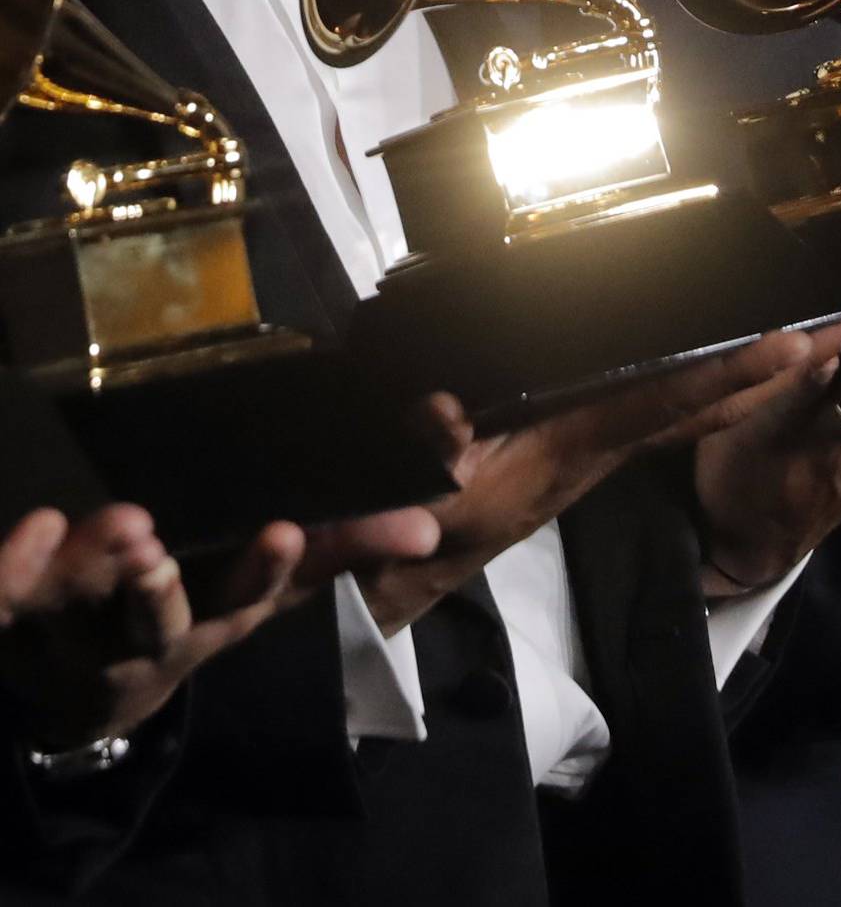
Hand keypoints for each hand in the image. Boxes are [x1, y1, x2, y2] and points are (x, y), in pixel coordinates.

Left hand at [0, 499, 436, 752]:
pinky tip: (42, 523)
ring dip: (88, 572)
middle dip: (152, 592)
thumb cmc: (194, 611)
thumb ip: (344, 546)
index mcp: (213, 624)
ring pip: (76, 612)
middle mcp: (144, 639)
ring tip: (112, 522)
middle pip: (151, 624)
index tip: (282, 530)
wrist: (85, 687)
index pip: (245, 601)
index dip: (262, 572)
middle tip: (155, 545)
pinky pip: (6, 602)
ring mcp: (72, 637)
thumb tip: (431, 522)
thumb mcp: (266, 584)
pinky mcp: (15, 624)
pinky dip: (18, 567)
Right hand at [357, 323, 829, 633]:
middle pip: (719, 399)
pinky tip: (758, 360)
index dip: (732, 373)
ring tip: (838, 330)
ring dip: (771, 370)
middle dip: (790, 365)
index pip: (672, 402)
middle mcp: (614, 442)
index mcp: (584, 444)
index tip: (798, 343)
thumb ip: (426, 465)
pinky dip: (726, 382)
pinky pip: (679, 406)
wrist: (415, 565)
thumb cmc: (421, 524)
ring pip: (707, 402)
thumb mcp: (418, 495)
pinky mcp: (598, 443)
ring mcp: (611, 445)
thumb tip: (441, 430)